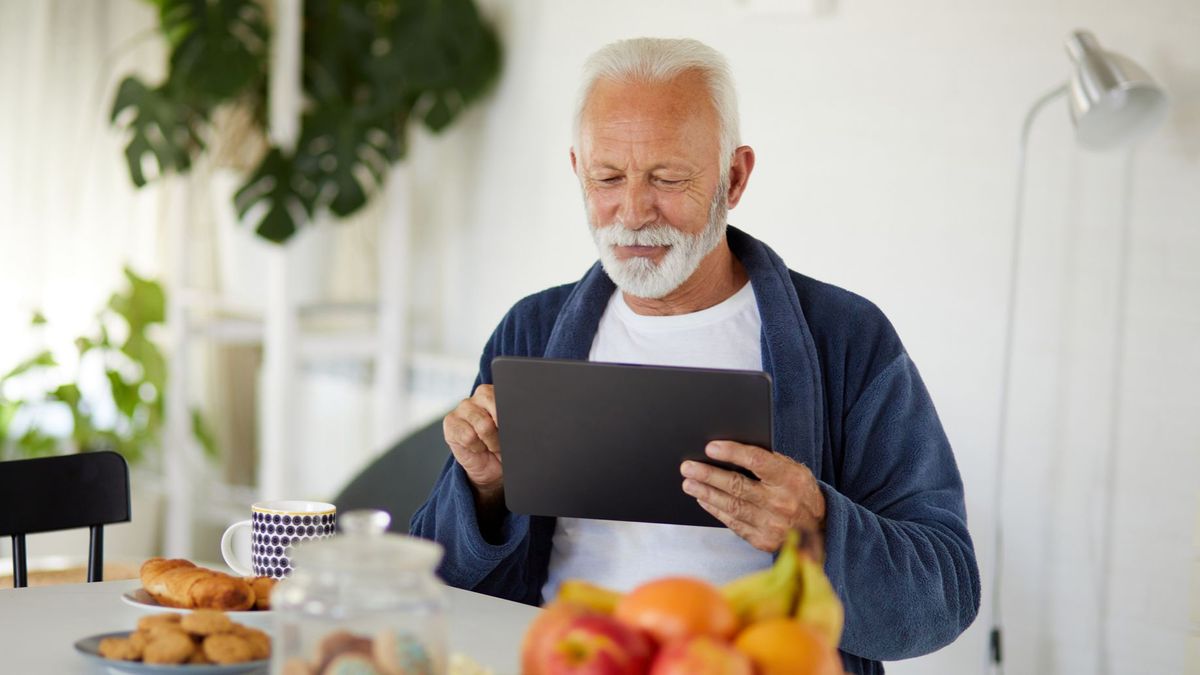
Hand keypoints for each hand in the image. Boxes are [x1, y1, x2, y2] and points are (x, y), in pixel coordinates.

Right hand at [443, 384, 503, 504]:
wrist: (492, 466)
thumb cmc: (504, 445)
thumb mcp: (513, 431)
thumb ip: (512, 420)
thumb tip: (513, 421)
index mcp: (499, 393)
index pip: (506, 396)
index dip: (510, 416)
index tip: (512, 429)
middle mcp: (480, 396)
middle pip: (495, 406)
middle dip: (501, 430)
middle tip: (502, 440)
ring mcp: (464, 407)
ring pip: (484, 425)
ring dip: (491, 442)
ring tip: (490, 445)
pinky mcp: (450, 422)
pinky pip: (468, 436)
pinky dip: (476, 447)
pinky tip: (476, 447)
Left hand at [680, 441, 825, 554]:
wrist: (820, 529)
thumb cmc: (800, 492)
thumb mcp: (795, 471)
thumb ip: (770, 461)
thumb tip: (733, 450)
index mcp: (791, 480)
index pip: (758, 461)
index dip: (732, 453)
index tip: (711, 447)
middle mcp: (782, 503)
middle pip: (738, 485)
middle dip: (708, 475)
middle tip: (688, 466)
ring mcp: (772, 525)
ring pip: (732, 506)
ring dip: (706, 493)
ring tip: (689, 483)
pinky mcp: (763, 541)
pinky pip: (733, 523)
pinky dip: (716, 510)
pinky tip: (704, 500)